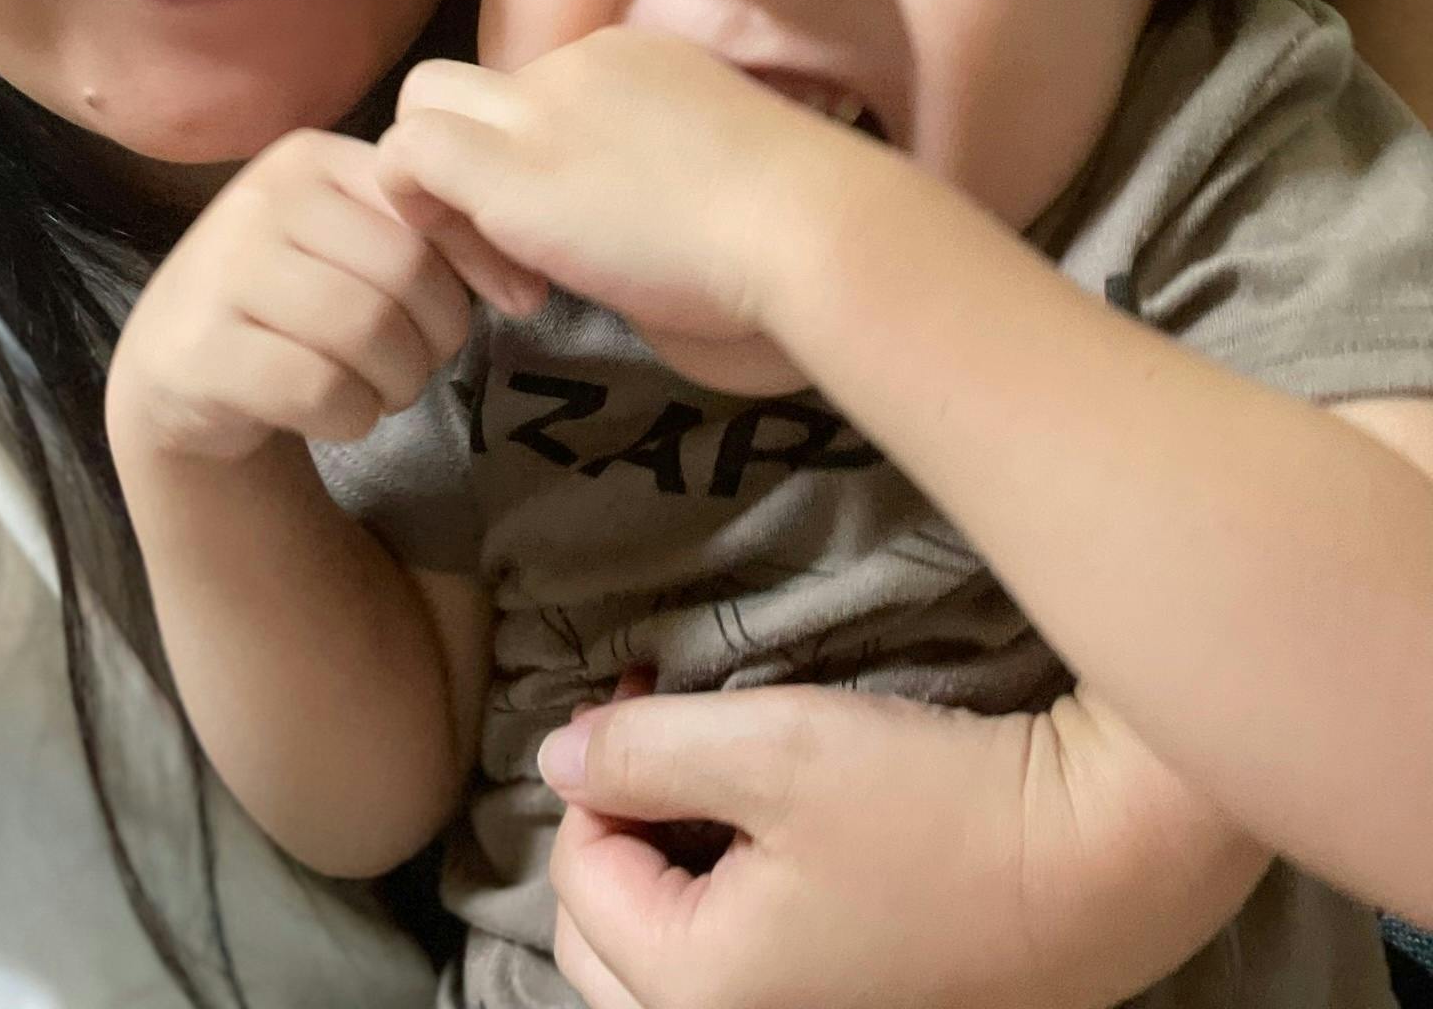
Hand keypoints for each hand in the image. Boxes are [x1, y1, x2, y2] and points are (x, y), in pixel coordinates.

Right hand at [107, 129, 487, 462]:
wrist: (181, 366)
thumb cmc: (299, 300)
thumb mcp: (363, 247)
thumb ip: (440, 243)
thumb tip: (529, 287)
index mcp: (313, 159)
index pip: (430, 205)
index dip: (481, 264)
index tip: (512, 303)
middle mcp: (261, 199)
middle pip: (405, 273)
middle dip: (437, 336)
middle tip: (420, 362)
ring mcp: (220, 271)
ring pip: (366, 333)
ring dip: (399, 382)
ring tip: (381, 388)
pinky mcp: (198, 349)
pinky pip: (320, 390)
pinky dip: (352, 416)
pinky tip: (337, 411)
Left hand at [376, 32, 861, 393]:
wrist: (801, 222)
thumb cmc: (792, 222)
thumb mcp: (714, 172)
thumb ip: (651, 174)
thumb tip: (619, 225)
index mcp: (634, 61)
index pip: (540, 95)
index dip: (541, 165)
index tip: (596, 239)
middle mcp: (577, 63)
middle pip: (469, 87)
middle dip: (468, 160)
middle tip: (522, 254)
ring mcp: (537, 108)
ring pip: (422, 105)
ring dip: (441, 189)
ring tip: (511, 275)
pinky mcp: (506, 166)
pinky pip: (407, 156)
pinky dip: (423, 213)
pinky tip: (500, 278)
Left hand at [538, 686, 1267, 1008]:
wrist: (1104, 862)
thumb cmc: (935, 804)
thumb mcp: (777, 745)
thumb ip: (647, 751)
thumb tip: (558, 759)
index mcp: (692, 992)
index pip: (577, 871)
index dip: (600, 765)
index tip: (647, 684)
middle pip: (602, 939)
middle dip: (617, 829)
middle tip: (669, 734)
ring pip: (662, 970)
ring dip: (663, 874)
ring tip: (713, 786)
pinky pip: (738, 980)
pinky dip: (724, 910)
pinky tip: (770, 844)